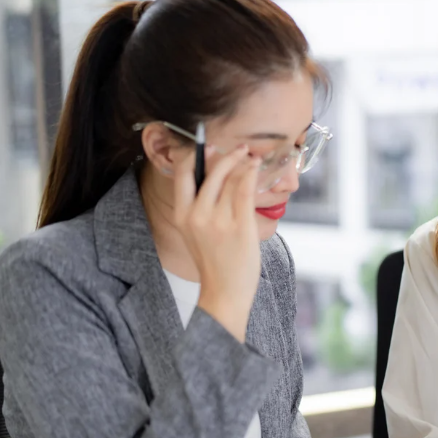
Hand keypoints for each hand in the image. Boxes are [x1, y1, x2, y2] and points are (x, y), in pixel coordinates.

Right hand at [173, 144, 261, 341]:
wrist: (224, 292)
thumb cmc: (215, 261)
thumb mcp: (195, 232)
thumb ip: (199, 205)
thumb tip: (214, 175)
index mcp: (182, 215)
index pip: (182, 173)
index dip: (195, 154)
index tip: (207, 144)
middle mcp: (197, 215)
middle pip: (210, 171)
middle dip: (226, 154)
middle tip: (239, 148)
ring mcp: (218, 220)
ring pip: (230, 179)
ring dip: (243, 162)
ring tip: (251, 157)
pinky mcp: (239, 226)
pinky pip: (244, 190)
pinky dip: (251, 173)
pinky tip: (256, 167)